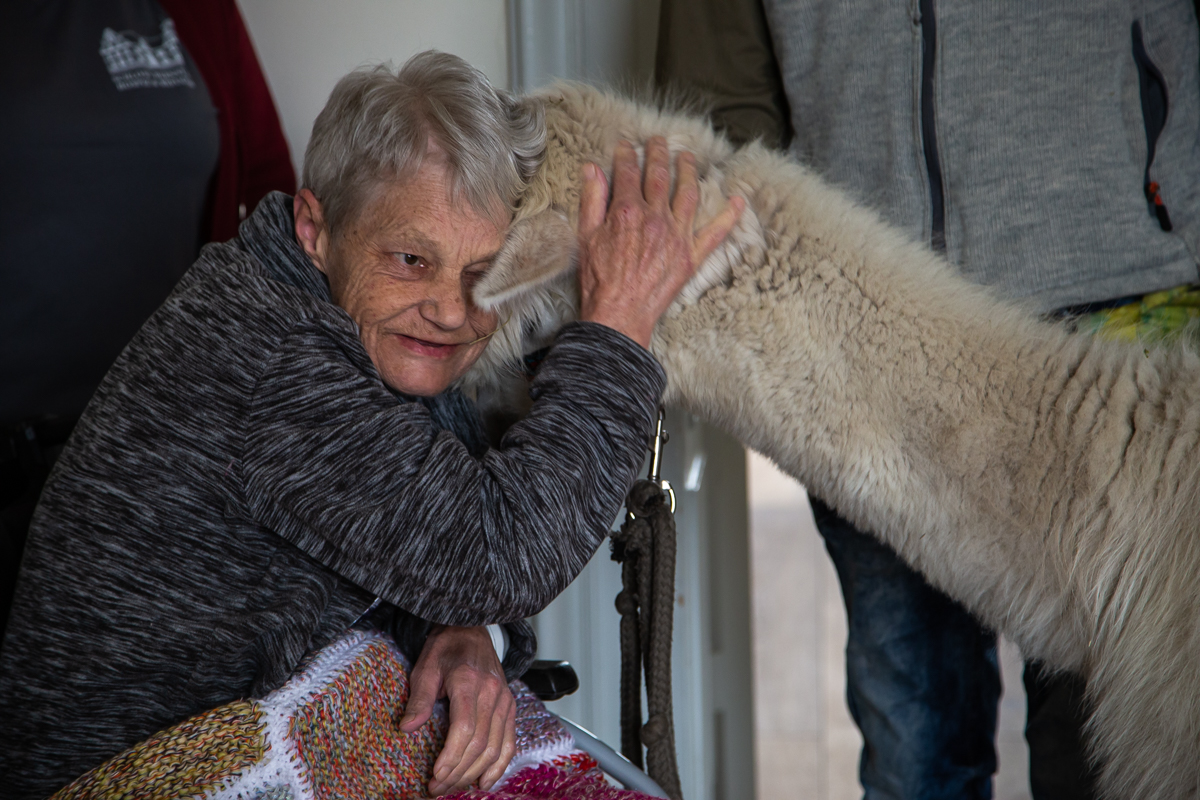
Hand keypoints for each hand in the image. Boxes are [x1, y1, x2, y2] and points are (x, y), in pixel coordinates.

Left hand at [399, 624, 516, 793]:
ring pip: (496, 748)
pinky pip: (509, 742)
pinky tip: (484, 781)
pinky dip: (500, 766)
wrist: (472, 631)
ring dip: (475, 773)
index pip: (464, 730)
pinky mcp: (510, 706)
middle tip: (437, 789)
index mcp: (469, 682)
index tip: (435, 776)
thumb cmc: (446, 648)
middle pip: (480, 744)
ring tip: (454, 788)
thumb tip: (407, 728)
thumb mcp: (426, 668)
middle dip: (458, 772)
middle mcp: (492, 693)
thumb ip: (419, 699)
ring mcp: (505, 700)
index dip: (451, 758)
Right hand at [577, 136, 744, 347]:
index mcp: (627, 211)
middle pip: (659, 176)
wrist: (619, 315)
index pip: (627, 172)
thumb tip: (591, 168)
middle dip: (658, 154)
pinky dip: (729, 216)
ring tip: (688, 158)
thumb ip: (592, 200)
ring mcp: (677, 236)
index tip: (627, 146)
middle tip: (659, 141)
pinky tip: (738, 201)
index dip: (626, 155)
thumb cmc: (599, 281)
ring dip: (688, 171)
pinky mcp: (691, 256)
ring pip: (687, 193)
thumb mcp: (586, 237)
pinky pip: (716, 233)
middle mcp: (655, 218)